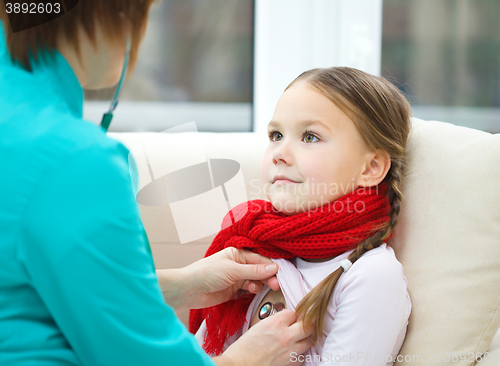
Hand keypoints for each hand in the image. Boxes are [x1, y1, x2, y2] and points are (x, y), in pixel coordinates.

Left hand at [157, 247, 279, 308]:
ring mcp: (237, 278)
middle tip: (276, 285)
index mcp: (238, 253)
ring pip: (255, 281)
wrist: (189, 290)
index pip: (260, 259)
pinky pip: (249, 290)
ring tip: (256, 289)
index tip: (280, 274)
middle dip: (268, 277)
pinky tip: (251, 292)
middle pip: (259, 270)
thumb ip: (254, 271)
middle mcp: (239, 265)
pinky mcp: (234, 291)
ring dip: (259, 285)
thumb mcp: (233, 270)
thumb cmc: (207, 273)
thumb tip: (274, 268)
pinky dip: (253, 291)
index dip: (271, 266)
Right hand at [213, 309, 312, 365]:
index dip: (293, 315)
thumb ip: (274, 322)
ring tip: (296, 339)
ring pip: (308, 341)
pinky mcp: (290, 364)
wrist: (239, 365)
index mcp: (276, 323)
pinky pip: (301, 357)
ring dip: (303, 339)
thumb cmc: (244, 348)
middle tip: (303, 325)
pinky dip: (298, 354)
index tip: (291, 317)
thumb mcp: (259, 326)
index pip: (294, 312)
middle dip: (306, 324)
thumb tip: (284, 321)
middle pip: (308, 325)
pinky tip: (291, 352)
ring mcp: (289, 351)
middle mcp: (286, 335)